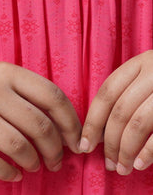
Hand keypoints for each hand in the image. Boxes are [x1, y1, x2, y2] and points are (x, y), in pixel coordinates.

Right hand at [0, 61, 82, 181]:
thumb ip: (26, 95)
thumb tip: (65, 131)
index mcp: (5, 72)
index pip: (52, 96)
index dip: (70, 123)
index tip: (74, 141)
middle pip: (39, 125)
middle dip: (54, 150)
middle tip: (55, 160)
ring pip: (19, 146)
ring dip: (33, 162)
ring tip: (33, 166)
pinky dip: (9, 174)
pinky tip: (13, 174)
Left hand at [80, 50, 152, 174]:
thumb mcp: (151, 76)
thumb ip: (129, 94)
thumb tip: (99, 130)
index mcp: (141, 63)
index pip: (106, 93)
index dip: (93, 120)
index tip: (84, 143)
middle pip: (120, 110)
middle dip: (109, 141)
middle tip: (107, 163)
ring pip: (137, 122)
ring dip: (126, 149)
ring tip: (122, 168)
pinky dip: (149, 150)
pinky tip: (141, 164)